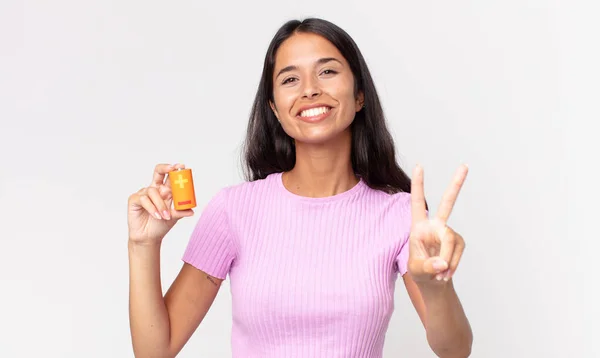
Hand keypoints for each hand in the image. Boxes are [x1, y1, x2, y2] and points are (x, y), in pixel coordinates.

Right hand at [127, 163, 194, 244]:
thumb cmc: (161, 225)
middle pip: (158, 172)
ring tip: (165, 216)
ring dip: (160, 204)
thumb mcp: (174, 217)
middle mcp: (155, 189)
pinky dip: (152, 208)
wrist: (149, 237)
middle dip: (165, 168)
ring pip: (153, 191)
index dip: (175, 170)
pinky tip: (157, 216)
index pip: (169, 176)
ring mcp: (144, 193)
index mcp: (165, 191)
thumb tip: (191, 210)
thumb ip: (181, 211)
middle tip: (172, 168)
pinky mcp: (134, 200)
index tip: (182, 166)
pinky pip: (143, 199)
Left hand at [407, 164, 468, 283]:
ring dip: (446, 261)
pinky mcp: (458, 241)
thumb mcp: (416, 270)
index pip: (417, 203)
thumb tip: (442, 263)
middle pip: (448, 203)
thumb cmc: (419, 271)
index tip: (419, 166)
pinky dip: (453, 266)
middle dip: (456, 185)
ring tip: (439, 274)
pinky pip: (457, 253)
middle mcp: (435, 225)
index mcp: (418, 226)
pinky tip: (446, 273)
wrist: (432, 281)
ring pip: (451, 241)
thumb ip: (426, 266)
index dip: (418, 185)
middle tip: (465, 165)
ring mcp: (449, 232)